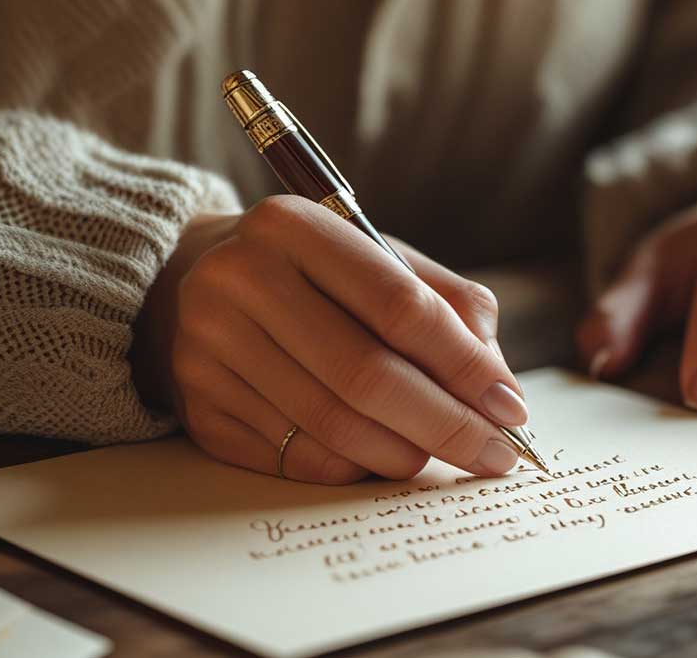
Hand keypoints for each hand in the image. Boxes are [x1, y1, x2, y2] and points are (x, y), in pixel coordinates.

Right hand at [132, 195, 527, 482]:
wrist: (185, 284)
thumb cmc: (310, 275)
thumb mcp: (378, 261)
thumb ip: (450, 307)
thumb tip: (500, 389)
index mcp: (295, 227)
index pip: (400, 306)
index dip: (464, 365)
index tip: (512, 409)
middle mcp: (242, 281)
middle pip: (367, 376)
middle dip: (446, 425)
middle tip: (495, 455)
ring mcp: (209, 348)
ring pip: (333, 426)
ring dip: (404, 453)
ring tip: (438, 455)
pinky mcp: (199, 407)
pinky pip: (295, 458)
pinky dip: (353, 468)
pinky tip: (376, 456)